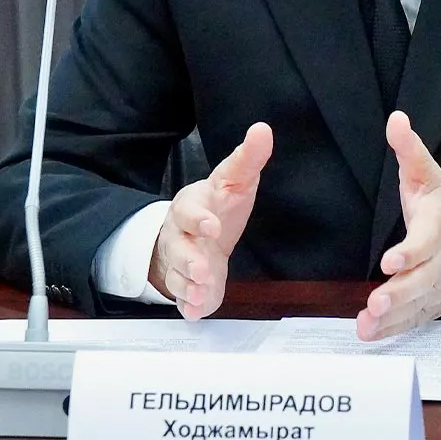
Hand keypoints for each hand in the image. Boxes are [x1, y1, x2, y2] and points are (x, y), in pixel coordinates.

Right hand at [149, 123, 272, 319]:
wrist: (195, 235)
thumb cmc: (218, 205)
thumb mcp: (234, 179)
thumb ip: (248, 158)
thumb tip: (263, 129)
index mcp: (192, 206)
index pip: (189, 209)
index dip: (198, 218)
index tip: (213, 226)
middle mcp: (180, 234)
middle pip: (177, 246)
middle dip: (188, 258)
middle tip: (203, 269)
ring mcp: (180, 262)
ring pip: (178, 274)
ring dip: (189, 284)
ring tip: (201, 291)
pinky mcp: (186, 285)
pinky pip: (182, 297)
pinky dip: (189, 305)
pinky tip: (197, 310)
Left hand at [356, 111, 440, 341]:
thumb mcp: (428, 177)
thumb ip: (410, 152)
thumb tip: (396, 120)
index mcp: (440, 225)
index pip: (428, 239)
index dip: (411, 251)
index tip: (390, 261)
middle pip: (424, 278)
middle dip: (401, 293)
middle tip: (377, 303)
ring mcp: (439, 285)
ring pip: (419, 304)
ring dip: (394, 317)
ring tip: (368, 325)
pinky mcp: (433, 304)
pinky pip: (416, 320)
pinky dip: (395, 329)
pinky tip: (371, 334)